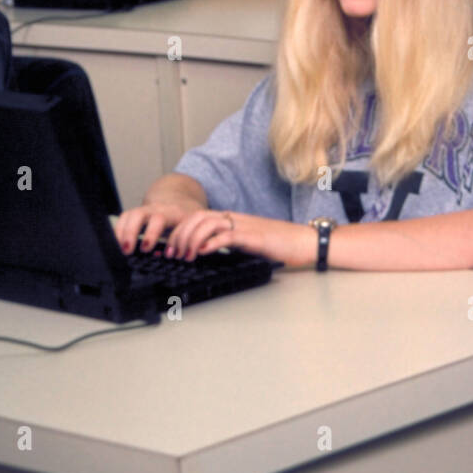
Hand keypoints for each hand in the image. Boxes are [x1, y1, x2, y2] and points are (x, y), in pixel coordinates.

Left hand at [117, 204, 315, 267]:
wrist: (304, 241)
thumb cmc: (279, 245)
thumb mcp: (247, 243)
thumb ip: (229, 243)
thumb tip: (207, 251)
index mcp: (232, 219)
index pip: (198, 217)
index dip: (180, 230)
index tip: (169, 247)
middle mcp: (235, 219)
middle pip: (197, 217)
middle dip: (179, 234)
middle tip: (170, 253)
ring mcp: (244, 226)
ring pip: (208, 224)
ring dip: (191, 239)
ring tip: (184, 255)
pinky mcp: (253, 237)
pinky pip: (228, 235)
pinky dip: (212, 242)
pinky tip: (203, 251)